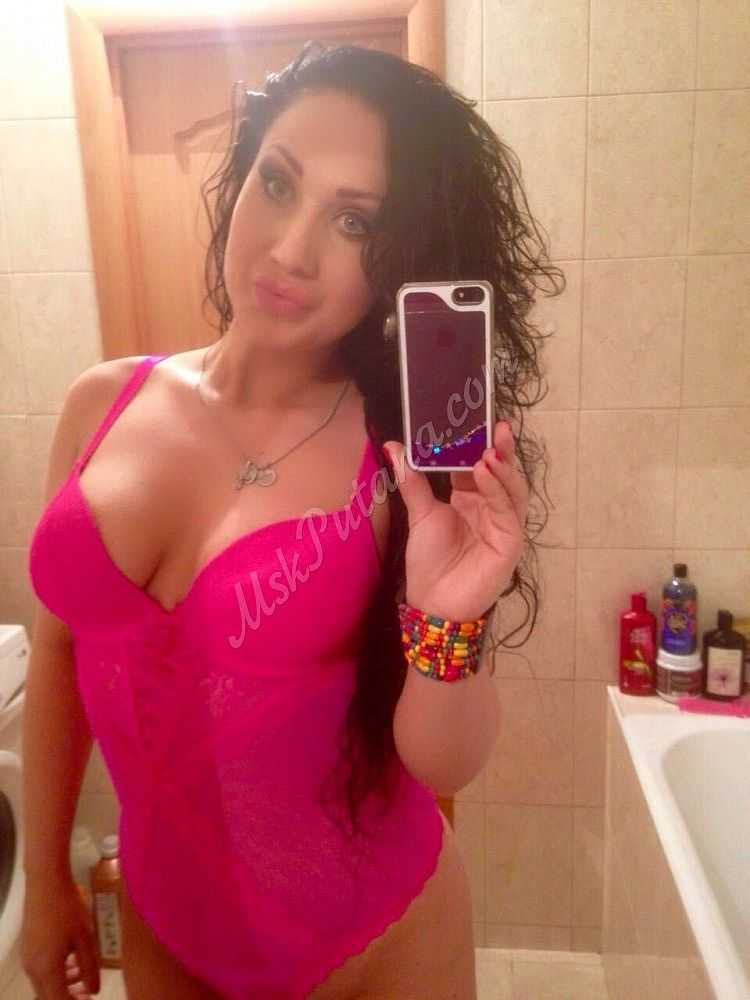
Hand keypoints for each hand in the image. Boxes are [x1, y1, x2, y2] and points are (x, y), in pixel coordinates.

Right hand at [21, 876, 100, 997]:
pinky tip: (71, 961)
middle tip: (87, 994)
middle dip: (68, 998)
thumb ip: (90, 967)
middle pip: (48, 996)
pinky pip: (40, 970)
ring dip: (62, 986)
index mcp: (47, 969)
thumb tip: (94, 990)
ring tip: (82, 977)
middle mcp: (33, 968)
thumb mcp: (85, 938)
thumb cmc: (67, 907)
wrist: (46, 882)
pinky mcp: (28, 947)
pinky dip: (55, 973)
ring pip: (44, 984)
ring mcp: (28, 958)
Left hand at [383, 420, 527, 621]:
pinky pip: (508, 510)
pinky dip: (498, 489)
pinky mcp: (510, 541)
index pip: (478, 463)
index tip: (474, 419)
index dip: (478, 443)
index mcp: (470, 498)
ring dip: (502, 467)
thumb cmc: (429, 561)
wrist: (433, 602)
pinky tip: (485, 472)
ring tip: (488, 450)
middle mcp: (491, 507)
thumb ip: (411, 480)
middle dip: (500, 448)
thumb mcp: (420, 514)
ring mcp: (503, 524)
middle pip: (501, 471)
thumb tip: (394, 445)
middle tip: (495, 425)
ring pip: (511, 488)